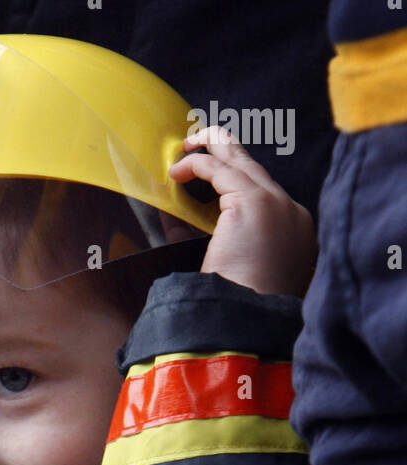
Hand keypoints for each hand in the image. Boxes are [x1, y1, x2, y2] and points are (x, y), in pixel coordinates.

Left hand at [169, 127, 315, 296]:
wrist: (249, 321)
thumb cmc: (237, 306)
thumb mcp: (227, 266)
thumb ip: (208, 238)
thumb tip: (173, 215)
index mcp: (294, 234)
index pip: (266, 195)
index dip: (236, 182)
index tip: (212, 179)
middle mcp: (292, 213)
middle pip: (258, 170)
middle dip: (228, 151)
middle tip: (203, 141)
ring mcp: (278, 204)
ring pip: (242, 161)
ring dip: (212, 147)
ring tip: (188, 144)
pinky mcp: (255, 202)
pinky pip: (220, 170)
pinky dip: (197, 165)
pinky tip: (177, 171)